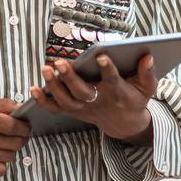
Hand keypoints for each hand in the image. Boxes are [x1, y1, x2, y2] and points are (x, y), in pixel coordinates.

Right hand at [0, 98, 32, 178]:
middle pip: (14, 142)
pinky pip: (1, 170)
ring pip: (10, 156)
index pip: (11, 125)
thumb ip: (1, 105)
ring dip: (9, 151)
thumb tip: (21, 110)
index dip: (24, 126)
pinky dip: (0, 164)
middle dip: (20, 139)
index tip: (25, 126)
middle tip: (15, 136)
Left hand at [30, 53, 157, 143]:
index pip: (112, 81)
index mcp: (117, 93)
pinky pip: (55, 108)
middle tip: (59, 62)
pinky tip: (33, 88)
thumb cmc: (134, 99)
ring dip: (54, 86)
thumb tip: (148, 57)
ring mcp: (83, 108)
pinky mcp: (73, 111)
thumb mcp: (147, 89)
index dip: (107, 69)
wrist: (124, 124)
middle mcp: (98, 101)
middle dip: (70, 78)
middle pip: (82, 92)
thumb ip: (148, 74)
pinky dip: (43, 100)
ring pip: (66, 100)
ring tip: (45, 69)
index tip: (101, 56)